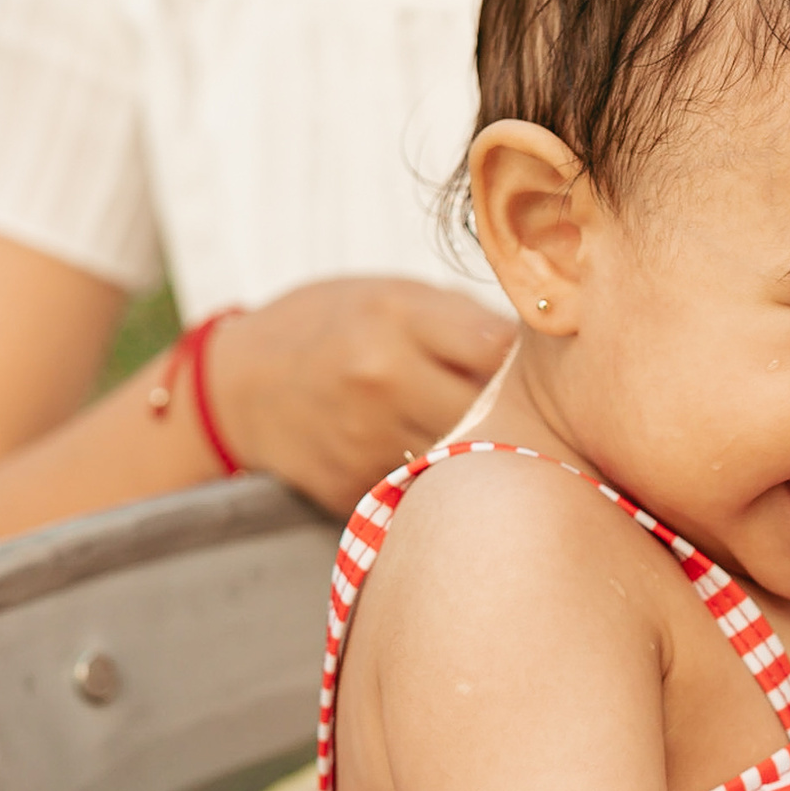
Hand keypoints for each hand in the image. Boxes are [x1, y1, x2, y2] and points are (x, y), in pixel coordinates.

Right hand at [207, 279, 516, 512]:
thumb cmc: (336, 328)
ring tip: (503, 447)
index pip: (501, 346)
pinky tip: (451, 473)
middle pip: (494, 412)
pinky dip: (448, 487)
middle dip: (525, 417)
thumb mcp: (395, 297)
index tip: (546, 371)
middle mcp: (381, 376)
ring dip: (493, 459)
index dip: (534, 364)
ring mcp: (365, 439)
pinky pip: (427, 494)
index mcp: (398, 315)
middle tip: (544, 418)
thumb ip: (467, 322)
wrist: (239, 385)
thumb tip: (550, 350)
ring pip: (467, 462)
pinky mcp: (353, 489)